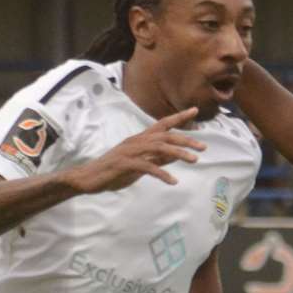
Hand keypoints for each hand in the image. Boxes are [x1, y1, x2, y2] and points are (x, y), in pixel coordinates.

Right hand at [67, 107, 205, 192]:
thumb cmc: (114, 171)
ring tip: (194, 160)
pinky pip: (146, 167)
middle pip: (165, 135)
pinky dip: (161, 174)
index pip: (162, 124)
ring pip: (158, 148)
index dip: (179, 117)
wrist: (88, 178)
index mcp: (140, 139)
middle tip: (203, 147)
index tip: (195, 111)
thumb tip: (176, 156)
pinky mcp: (124, 164)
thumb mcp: (139, 164)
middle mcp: (136, 141)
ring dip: (178, 154)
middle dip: (186, 140)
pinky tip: (173, 181)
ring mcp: (130, 151)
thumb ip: (157, 159)